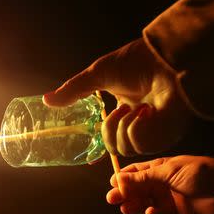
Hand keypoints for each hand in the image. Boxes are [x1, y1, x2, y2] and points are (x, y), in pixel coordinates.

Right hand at [43, 38, 191, 155]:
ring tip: (136, 106)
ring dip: (123, 125)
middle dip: (109, 129)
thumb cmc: (138, 61)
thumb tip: (46, 100)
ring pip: (124, 148)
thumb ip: (73, 90)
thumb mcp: (98, 74)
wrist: (165, 58)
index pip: (110, 137)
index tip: (89, 155)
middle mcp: (140, 124)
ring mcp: (154, 132)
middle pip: (114, 147)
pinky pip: (139, 144)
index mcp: (126, 110)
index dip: (99, 145)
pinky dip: (137, 127)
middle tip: (120, 109)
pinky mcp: (166, 135)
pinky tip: (148, 111)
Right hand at [106, 156, 213, 213]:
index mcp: (158, 169)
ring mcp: (165, 200)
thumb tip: (119, 178)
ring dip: (133, 205)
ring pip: (142, 204)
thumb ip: (145, 177)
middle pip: (135, 190)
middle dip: (123, 194)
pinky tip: (150, 212)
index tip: (113, 183)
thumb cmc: (199, 172)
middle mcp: (158, 185)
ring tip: (126, 208)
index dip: (122, 177)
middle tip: (112, 198)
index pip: (134, 173)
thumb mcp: (170, 170)